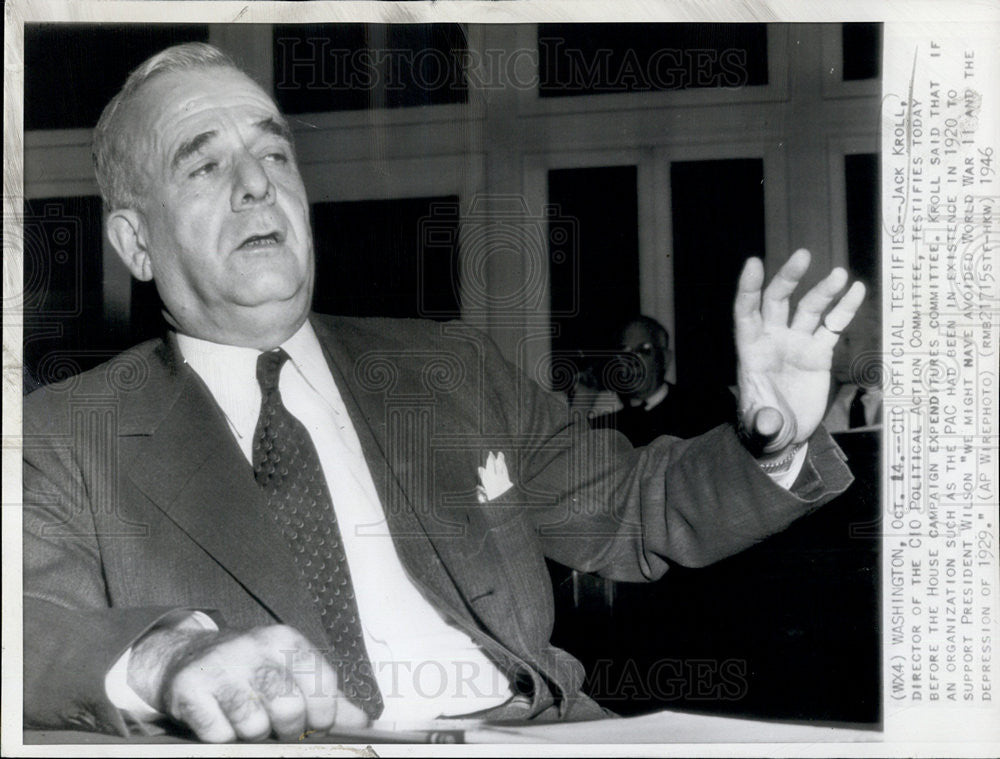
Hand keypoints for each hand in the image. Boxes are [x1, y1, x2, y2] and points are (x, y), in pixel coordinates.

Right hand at [128, 624, 366, 741]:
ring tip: (248, 721)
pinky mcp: (190, 688)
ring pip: (253, 725)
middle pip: (289, 707)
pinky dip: (223, 738)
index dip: (324, 713)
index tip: (318, 724)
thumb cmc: (249, 668)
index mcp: (285, 639)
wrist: (185, 656)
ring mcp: (220, 666)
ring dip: (254, 735)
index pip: (321, 680)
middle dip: (289, 729)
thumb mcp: (290, 670)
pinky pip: (218, 734)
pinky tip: (221, 721)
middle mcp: (254, 646)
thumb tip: (363, 723)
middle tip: (279, 728)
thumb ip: (326, 696)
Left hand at [734, 249, 865, 454]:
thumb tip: (769, 421)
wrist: (784, 436)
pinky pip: (832, 325)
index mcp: (751, 351)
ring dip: (823, 290)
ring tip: (840, 274)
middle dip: (788, 278)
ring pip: (808, 308)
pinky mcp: (818, 353)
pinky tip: (856, 290)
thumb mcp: (762, 427)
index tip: (754, 264)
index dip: (748, 289)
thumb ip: (764, 422)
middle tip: (803, 256)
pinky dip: (844, 308)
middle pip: (777, 300)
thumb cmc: (764, 427)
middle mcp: (772, 340)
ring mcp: (796, 343)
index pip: (746, 313)